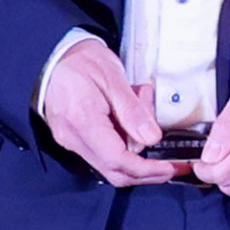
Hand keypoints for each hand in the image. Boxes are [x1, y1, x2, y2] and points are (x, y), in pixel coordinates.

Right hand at [34, 35, 185, 184]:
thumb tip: (152, 138)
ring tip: (145, 114)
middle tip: (172, 164)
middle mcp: (73, 137)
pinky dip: (124, 144)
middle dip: (146, 172)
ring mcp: (71, 140)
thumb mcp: (114, 78)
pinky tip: (132, 121)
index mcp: (82, 121)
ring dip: (136, 151)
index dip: (146, 169)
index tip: (169, 168)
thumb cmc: (82, 62)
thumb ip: (133, 111)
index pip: (117, 160)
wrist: (56, 57)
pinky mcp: (74, 138)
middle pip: (114, 171)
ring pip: (111, 164)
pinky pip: (104, 153)